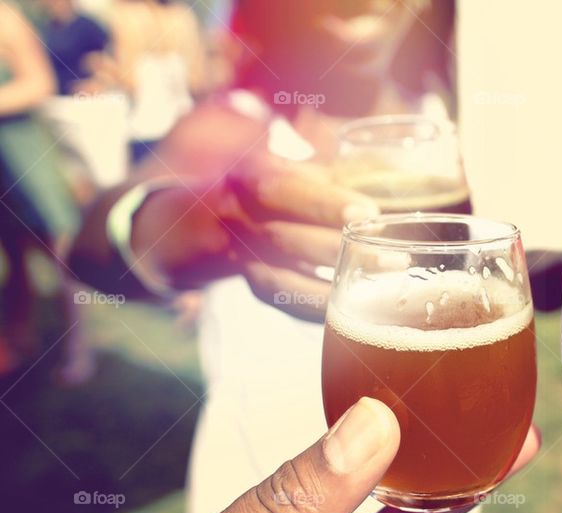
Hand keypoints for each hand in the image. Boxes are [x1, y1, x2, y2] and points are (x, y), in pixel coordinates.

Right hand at [131, 144, 377, 320]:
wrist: (157, 219)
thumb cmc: (228, 175)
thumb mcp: (256, 146)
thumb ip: (303, 150)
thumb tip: (358, 142)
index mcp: (241, 173)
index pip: (280, 187)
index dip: (324, 202)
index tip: (369, 213)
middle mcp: (232, 214)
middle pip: (284, 237)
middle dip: (339, 248)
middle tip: (393, 256)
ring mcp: (229, 252)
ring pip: (279, 276)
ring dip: (330, 286)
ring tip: (381, 285)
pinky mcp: (232, 278)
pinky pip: (274, 298)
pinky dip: (310, 307)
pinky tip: (349, 309)